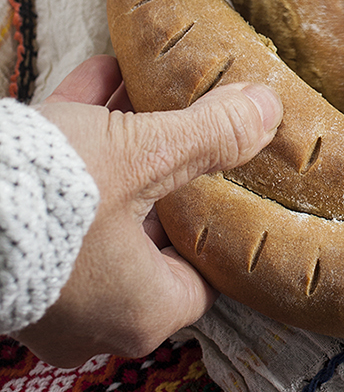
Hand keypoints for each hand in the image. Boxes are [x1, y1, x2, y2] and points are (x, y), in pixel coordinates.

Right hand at [17, 56, 282, 367]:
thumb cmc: (52, 199)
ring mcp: (45, 286)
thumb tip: (269, 111)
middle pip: (149, 233)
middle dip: (166, 166)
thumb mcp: (144, 155)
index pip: (200, 279)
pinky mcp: (6, 249)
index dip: (216, 224)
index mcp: (142, 312)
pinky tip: (96, 75)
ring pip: (97, 206)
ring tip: (142, 83)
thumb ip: (210, 137)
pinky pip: (52, 194)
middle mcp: (93, 316)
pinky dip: (75, 139)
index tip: (229, 177)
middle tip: (187, 116)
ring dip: (120, 144)